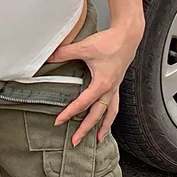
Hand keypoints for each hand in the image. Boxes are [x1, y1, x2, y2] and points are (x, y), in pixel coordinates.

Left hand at [50, 28, 140, 145]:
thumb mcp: (84, 47)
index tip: (59, 122)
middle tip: (76, 141)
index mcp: (102, 84)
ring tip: (99, 139)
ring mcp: (115, 87)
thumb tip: (49, 56)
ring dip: (104, 127)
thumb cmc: (110, 42)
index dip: (69, 113)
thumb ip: (65, 53)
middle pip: (97, 115)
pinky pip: (114, 104)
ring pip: (110, 113)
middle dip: (86, 129)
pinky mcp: (117, 82)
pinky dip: (110, 114)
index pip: (82, 104)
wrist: (127, 35)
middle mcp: (110, 89)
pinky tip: (107, 116)